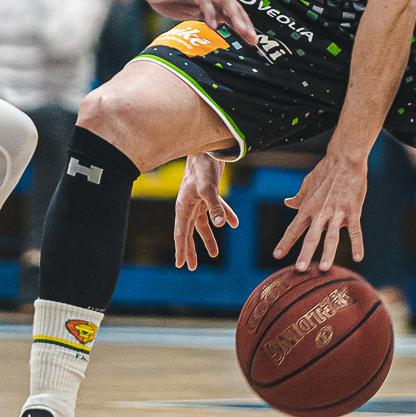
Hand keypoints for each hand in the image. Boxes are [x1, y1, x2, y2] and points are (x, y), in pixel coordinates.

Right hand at [137, 0, 257, 43]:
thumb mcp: (191, 11)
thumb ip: (207, 15)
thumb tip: (224, 23)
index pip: (234, 11)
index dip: (245, 25)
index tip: (253, 41)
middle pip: (234, 6)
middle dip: (246, 23)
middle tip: (253, 40)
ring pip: (224, 1)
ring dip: (235, 17)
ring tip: (242, 32)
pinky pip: (204, 1)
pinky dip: (211, 13)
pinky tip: (214, 26)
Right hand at [172, 155, 235, 270]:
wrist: (207, 149)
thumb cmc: (203, 167)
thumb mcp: (209, 187)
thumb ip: (215, 206)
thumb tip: (221, 225)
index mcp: (184, 206)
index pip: (181, 233)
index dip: (181, 250)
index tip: (181, 265)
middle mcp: (188, 205)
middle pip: (189, 232)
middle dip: (190, 250)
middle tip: (190, 267)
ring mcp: (198, 200)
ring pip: (202, 224)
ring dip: (209, 238)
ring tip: (214, 253)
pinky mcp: (209, 194)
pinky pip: (217, 210)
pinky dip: (226, 216)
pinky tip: (235, 224)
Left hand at [273, 149, 368, 272]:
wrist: (345, 160)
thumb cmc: (325, 172)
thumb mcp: (307, 184)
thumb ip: (298, 197)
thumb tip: (287, 203)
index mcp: (307, 207)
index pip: (293, 228)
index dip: (285, 242)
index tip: (277, 256)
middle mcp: (320, 212)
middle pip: (311, 236)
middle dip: (305, 253)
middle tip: (299, 270)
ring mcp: (336, 212)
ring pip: (331, 236)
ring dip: (328, 253)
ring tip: (323, 268)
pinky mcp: (352, 211)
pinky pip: (355, 231)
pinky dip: (357, 244)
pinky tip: (358, 258)